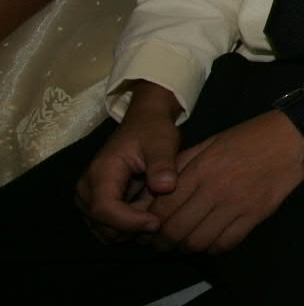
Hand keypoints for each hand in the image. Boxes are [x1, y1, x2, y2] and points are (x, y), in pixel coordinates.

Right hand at [76, 82, 182, 238]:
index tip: (156, 222)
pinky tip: (146, 209)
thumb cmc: (153, 131)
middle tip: (160, 210)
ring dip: (132, 227)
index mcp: (100, 172)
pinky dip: (129, 226)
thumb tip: (165, 187)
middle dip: (134, 226)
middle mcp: (87, 189)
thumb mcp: (163, 142)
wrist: (144, 124)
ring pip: (107, 231)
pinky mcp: (97, 206)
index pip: (104, 209)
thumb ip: (162, 165)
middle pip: (104, 225)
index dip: (129, 222)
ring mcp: (89, 199)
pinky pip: (110, 228)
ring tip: (153, 205)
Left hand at [146, 110, 303, 253]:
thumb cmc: (249, 136)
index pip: (163, 208)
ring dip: (187, 247)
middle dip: (163, 242)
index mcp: (201, 169)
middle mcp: (215, 189)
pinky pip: (226, 243)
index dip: (150, 225)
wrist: (292, 136)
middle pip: (176, 230)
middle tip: (163, 242)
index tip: (149, 229)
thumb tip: (157, 190)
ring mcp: (237, 204)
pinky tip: (212, 240)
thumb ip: (183, 164)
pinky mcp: (256, 214)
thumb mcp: (210, 142)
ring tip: (186, 243)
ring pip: (199, 241)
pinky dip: (214, 248)